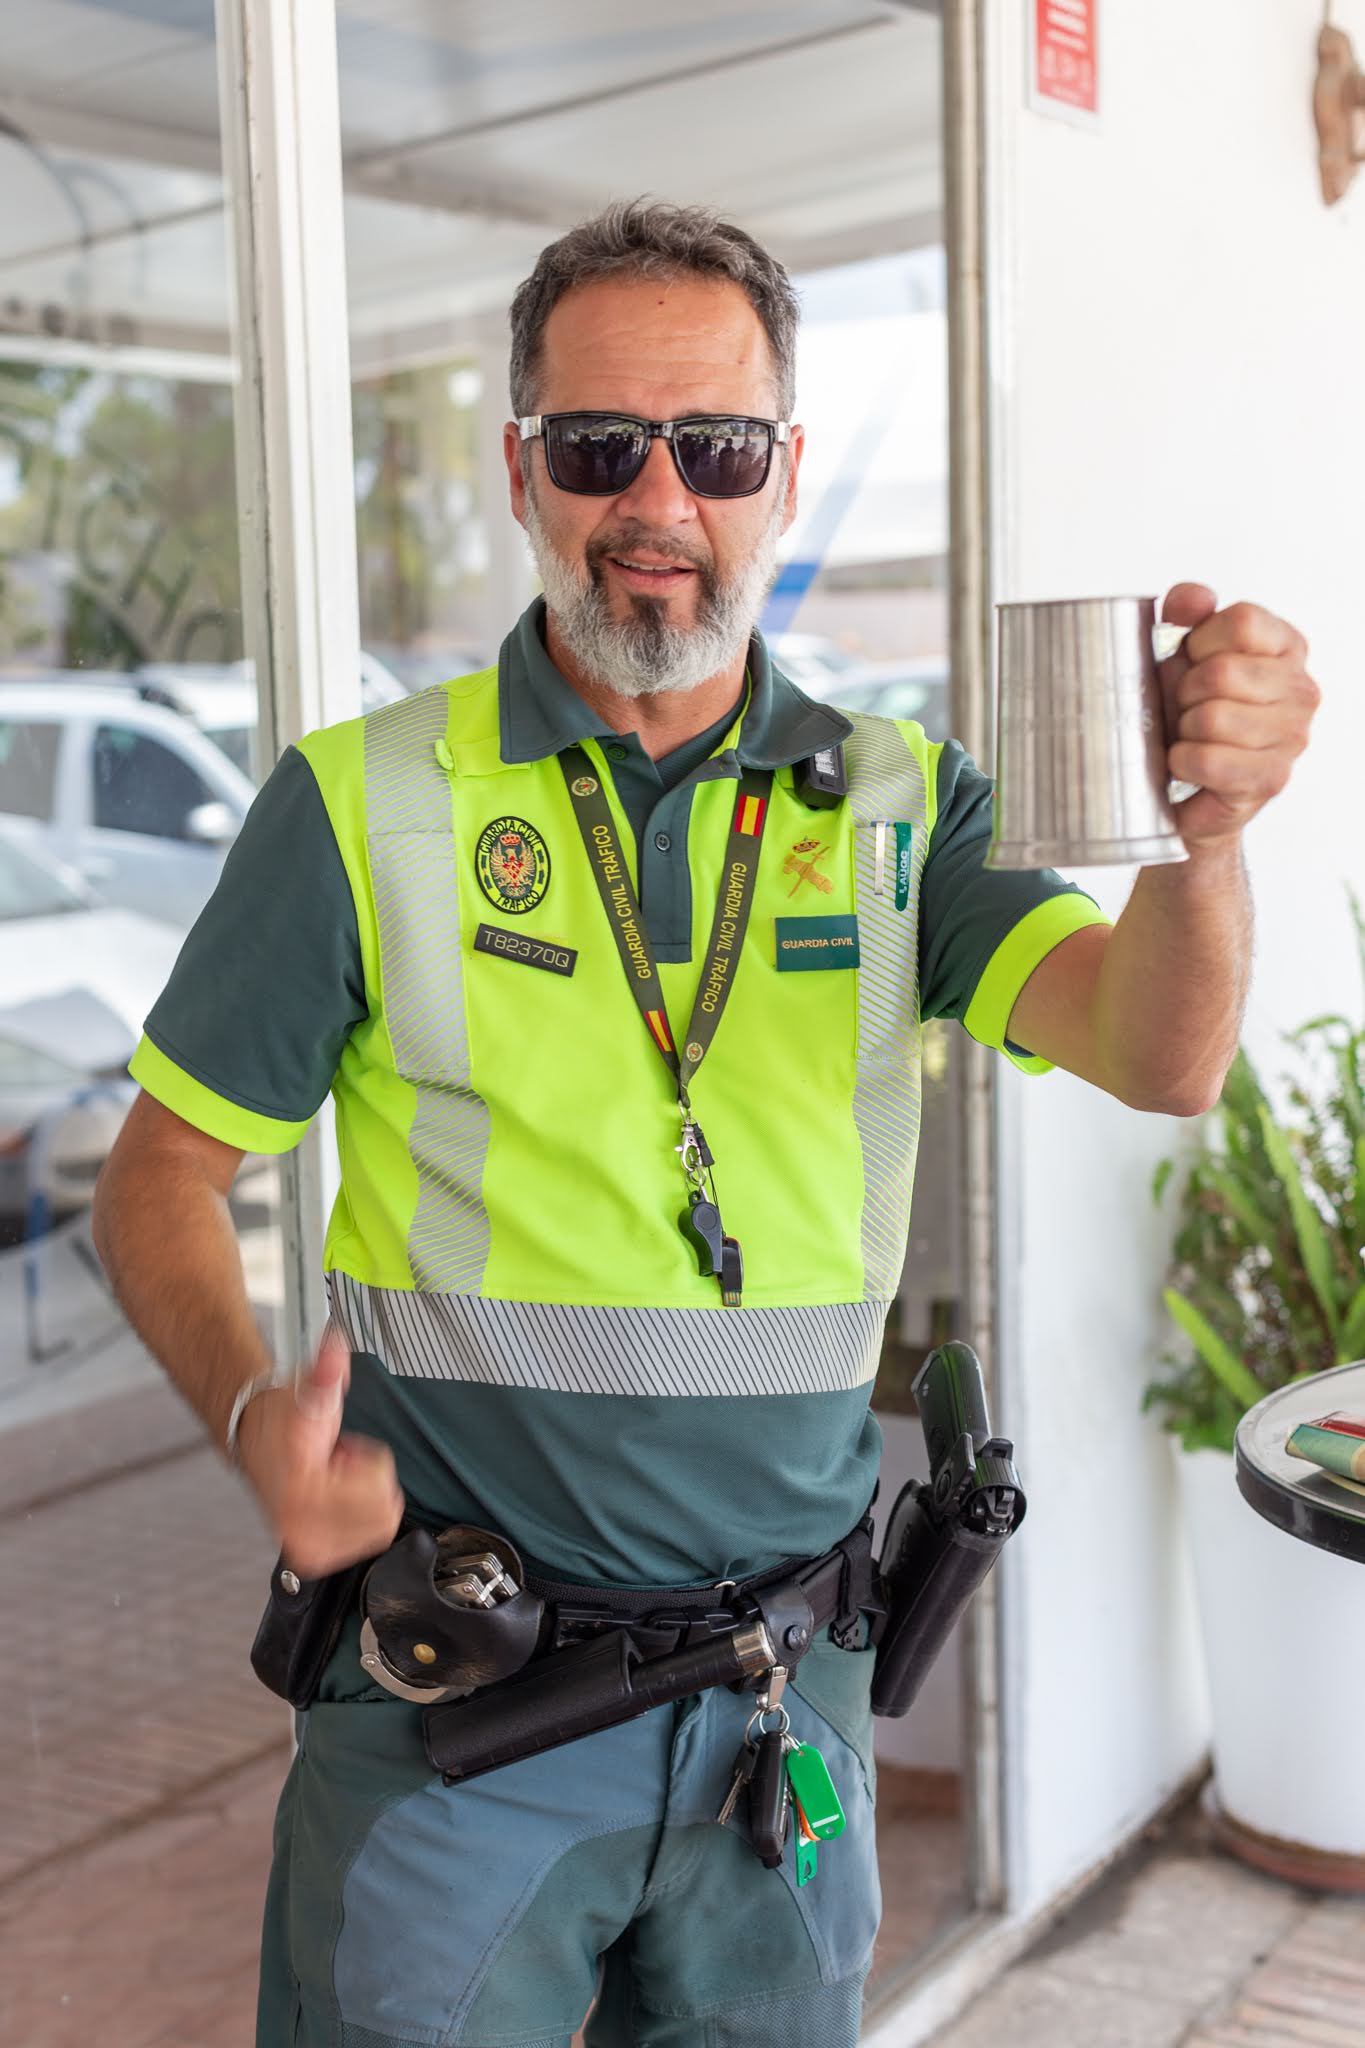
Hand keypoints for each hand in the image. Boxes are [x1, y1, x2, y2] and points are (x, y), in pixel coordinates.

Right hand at [236, 1325, 403, 1577]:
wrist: (255, 1443)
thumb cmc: (286, 1420)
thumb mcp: (309, 1390)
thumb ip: (325, 1371)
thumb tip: (334, 1348)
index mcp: (300, 1492)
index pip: (378, 1485)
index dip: (365, 1458)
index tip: (335, 1452)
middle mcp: (300, 1530)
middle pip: (386, 1507)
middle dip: (368, 1479)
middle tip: (336, 1466)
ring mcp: (308, 1548)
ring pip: (383, 1524)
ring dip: (366, 1497)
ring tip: (335, 1480)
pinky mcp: (315, 1558)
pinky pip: (373, 1539)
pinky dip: (362, 1516)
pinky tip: (336, 1497)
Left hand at [1159, 583, 1318, 849]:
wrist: (1186, 786)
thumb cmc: (1190, 712)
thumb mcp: (1185, 652)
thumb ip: (1188, 612)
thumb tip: (1192, 598)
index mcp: (1286, 647)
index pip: (1242, 621)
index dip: (1200, 641)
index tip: (1192, 661)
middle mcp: (1301, 689)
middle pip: (1222, 672)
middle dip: (1185, 691)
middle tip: (1185, 707)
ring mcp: (1293, 736)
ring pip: (1212, 717)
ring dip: (1183, 729)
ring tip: (1189, 736)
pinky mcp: (1271, 778)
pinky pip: (1208, 759)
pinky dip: (1182, 761)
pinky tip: (1186, 763)